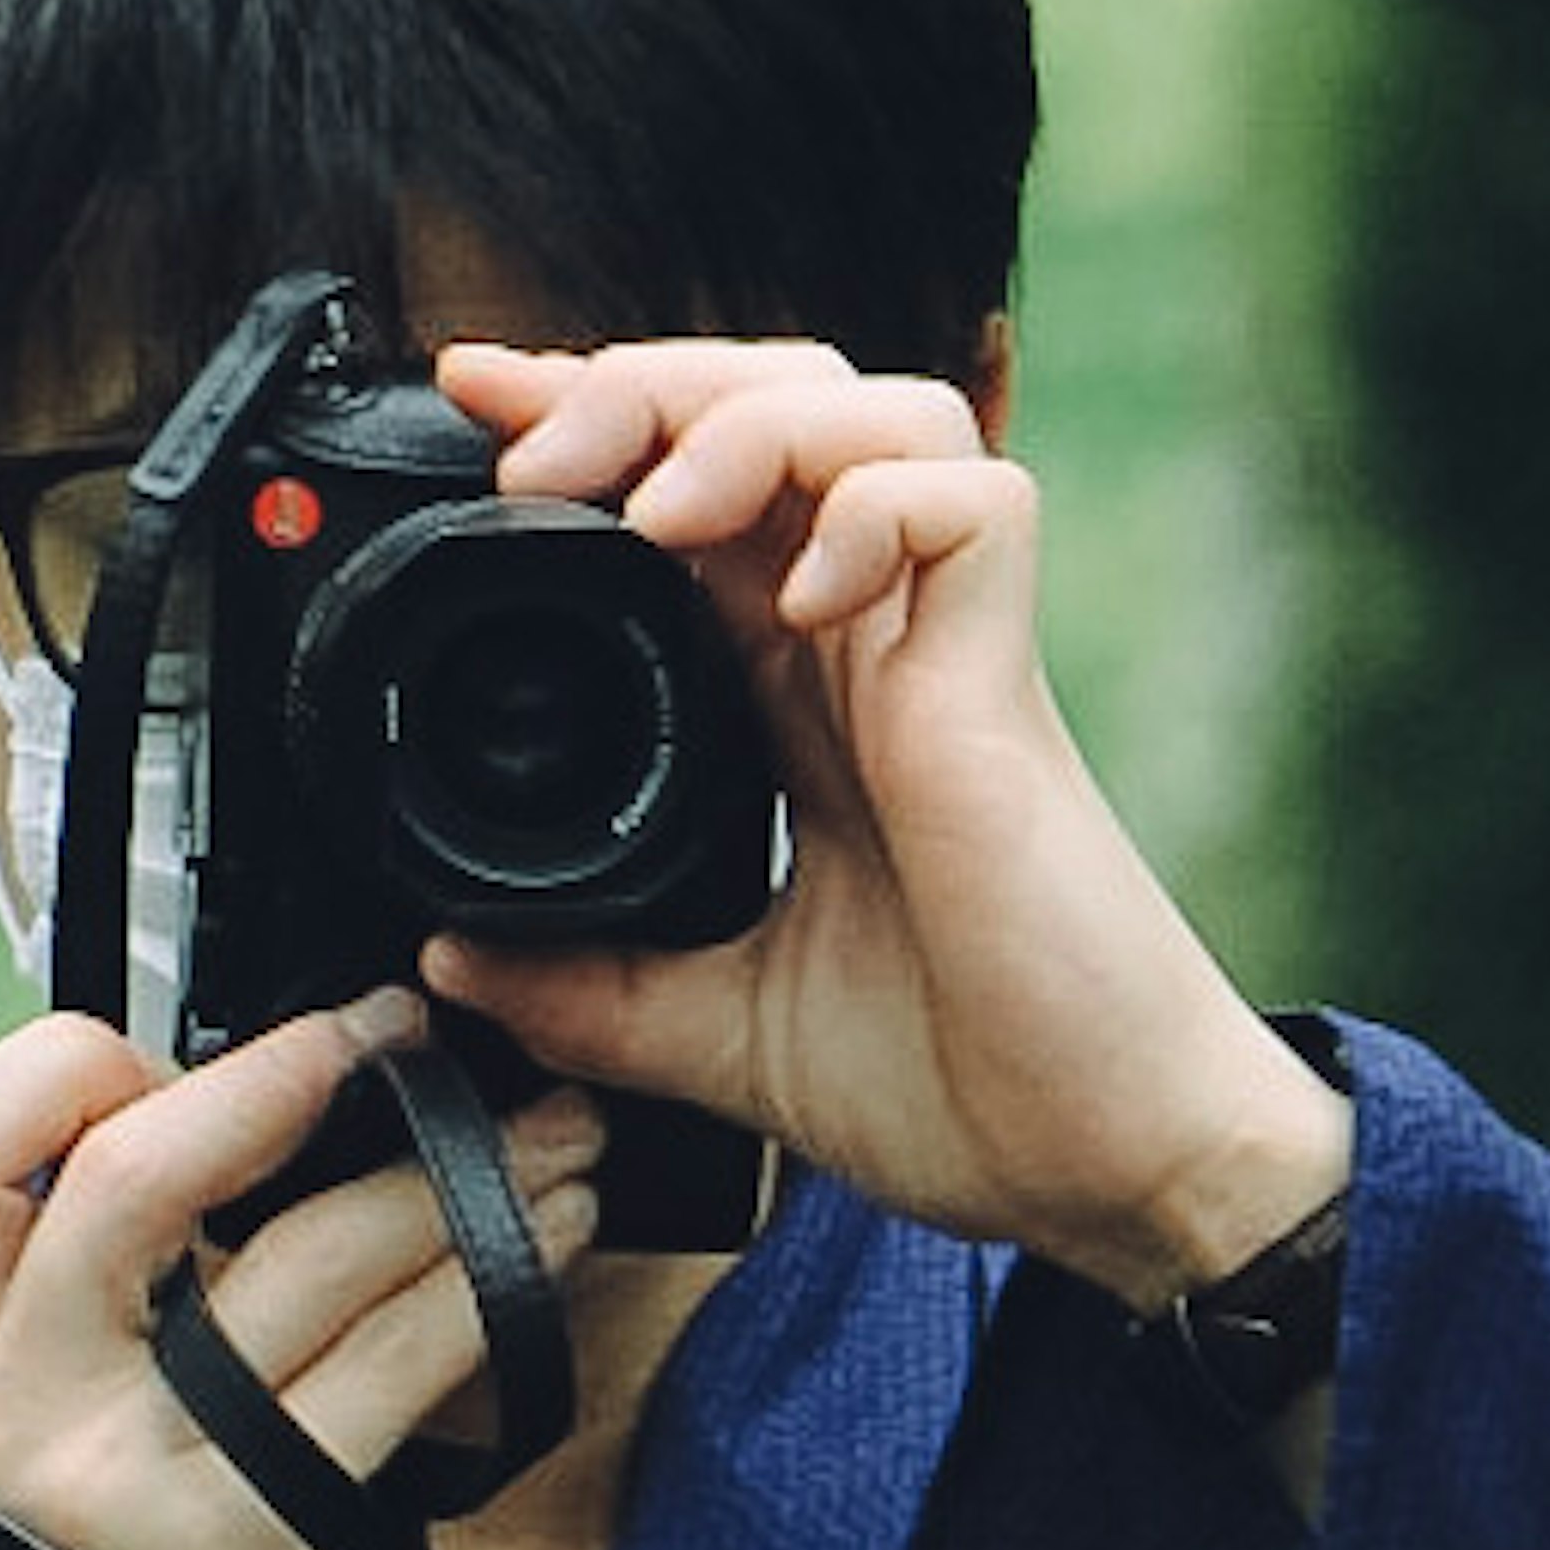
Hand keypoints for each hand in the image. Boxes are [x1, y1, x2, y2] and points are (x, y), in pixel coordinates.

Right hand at [0, 992, 603, 1549]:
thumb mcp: (46, 1509)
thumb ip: (83, 1354)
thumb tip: (206, 1158)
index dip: (60, 1068)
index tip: (191, 1051)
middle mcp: (32, 1426)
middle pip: (132, 1171)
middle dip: (289, 1072)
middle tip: (401, 1036)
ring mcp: (148, 1487)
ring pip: (311, 1259)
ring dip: (453, 1177)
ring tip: (547, 1144)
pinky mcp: (272, 1548)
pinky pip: (402, 1364)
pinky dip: (492, 1286)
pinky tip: (551, 1252)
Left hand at [427, 337, 1346, 1308]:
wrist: (1096, 1167)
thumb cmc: (967, 1092)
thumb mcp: (722, 1038)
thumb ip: (594, 995)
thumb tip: (453, 958)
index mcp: (802, 701)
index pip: (697, 491)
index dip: (596, 419)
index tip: (474, 403)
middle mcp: (874, 650)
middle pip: (777, 401)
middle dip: (644, 382)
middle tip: (528, 445)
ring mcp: (947, 658)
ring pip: (874, 411)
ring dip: (747, 421)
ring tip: (656, 509)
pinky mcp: (1012, 688)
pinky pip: (974, 505)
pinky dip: (876, 508)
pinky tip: (803, 591)